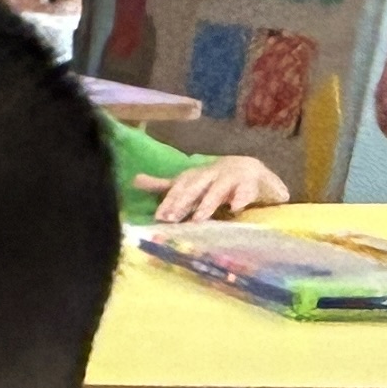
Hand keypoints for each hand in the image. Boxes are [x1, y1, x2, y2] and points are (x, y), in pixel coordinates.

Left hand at [153, 153, 290, 222]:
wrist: (250, 168)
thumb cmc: (213, 181)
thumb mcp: (189, 183)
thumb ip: (164, 185)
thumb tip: (134, 180)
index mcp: (197, 176)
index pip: (180, 187)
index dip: (169, 201)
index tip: (159, 217)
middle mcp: (212, 175)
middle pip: (195, 186)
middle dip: (183, 202)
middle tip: (171, 219)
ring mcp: (233, 178)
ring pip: (219, 189)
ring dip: (208, 202)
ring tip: (199, 219)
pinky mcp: (252, 183)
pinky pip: (247, 190)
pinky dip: (242, 198)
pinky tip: (236, 208)